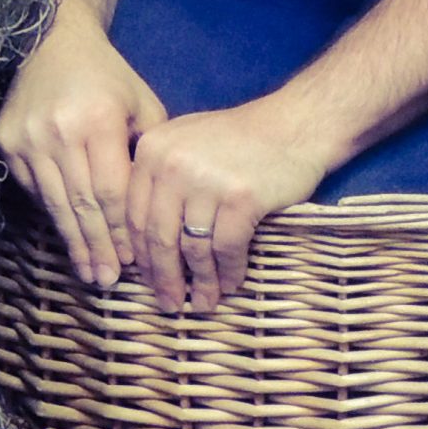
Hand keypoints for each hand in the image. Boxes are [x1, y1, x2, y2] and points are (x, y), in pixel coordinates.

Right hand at [0, 12, 166, 291]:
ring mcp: (26, 137)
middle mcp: (58, 130)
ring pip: (53, 202)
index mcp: (97, 120)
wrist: (53, 41)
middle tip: (108, 282)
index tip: (132, 261)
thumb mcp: (142, 106)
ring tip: (88, 272)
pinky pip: (32, 188)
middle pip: (81, 204)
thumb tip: (154, 210)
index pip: (111, 191)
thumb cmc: (108, 78)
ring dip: (72, 241)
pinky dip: (51, 213)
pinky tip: (67, 235)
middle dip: (98, 246)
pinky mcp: (5, 140)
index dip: (122, 230)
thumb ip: (146, 155)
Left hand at [124, 99, 333, 310]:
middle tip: (169, 303)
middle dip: (163, 276)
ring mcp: (206, 181)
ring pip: (192, 247)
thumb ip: (158, 178)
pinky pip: (226, 248)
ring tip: (203, 302)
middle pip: (158, 235)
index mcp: (151, 151)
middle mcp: (171, 164)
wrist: (294, 125)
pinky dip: (227, 272)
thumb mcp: (185, 143)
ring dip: (199, 281)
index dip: (140, 253)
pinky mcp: (240, 198)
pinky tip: (230, 285)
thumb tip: (140, 241)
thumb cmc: (240, 139)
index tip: (146, 279)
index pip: (134, 214)